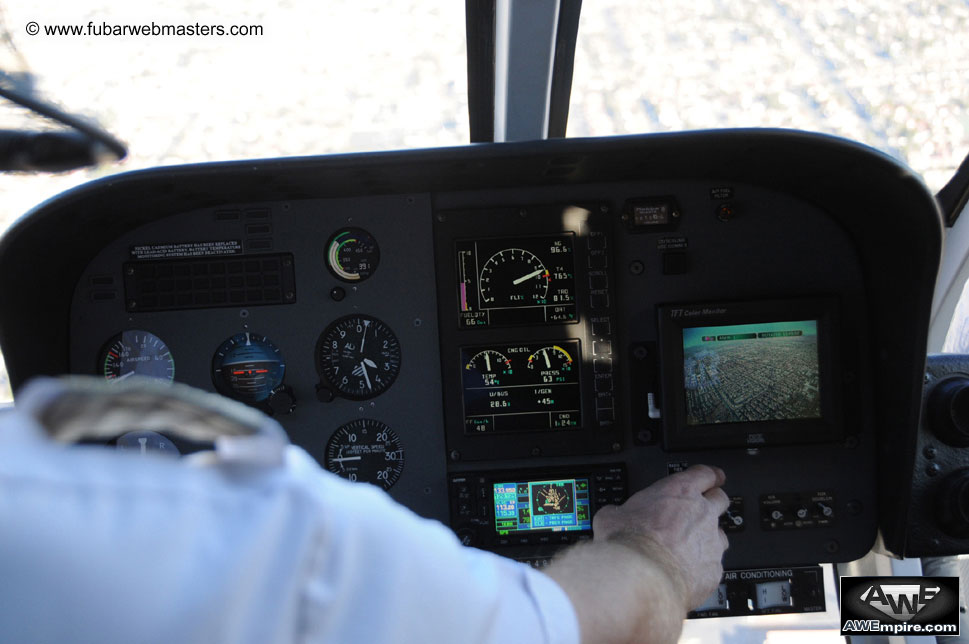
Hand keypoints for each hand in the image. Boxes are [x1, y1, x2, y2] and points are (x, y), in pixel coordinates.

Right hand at [592, 464, 729, 608]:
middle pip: (720, 499)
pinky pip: (714, 565)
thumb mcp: (611, 516)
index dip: (710, 475)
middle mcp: (701, 514)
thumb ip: (620, 511)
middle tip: (704, 509)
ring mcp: (711, 543)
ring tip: (692, 548)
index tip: (714, 477)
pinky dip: (703, 568)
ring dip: (709, 538)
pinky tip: (688, 573)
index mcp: (679, 492)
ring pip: (721, 534)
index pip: (705, 474)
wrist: (642, 576)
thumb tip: (612, 516)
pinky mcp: (713, 570)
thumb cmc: (628, 543)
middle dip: (714, 502)